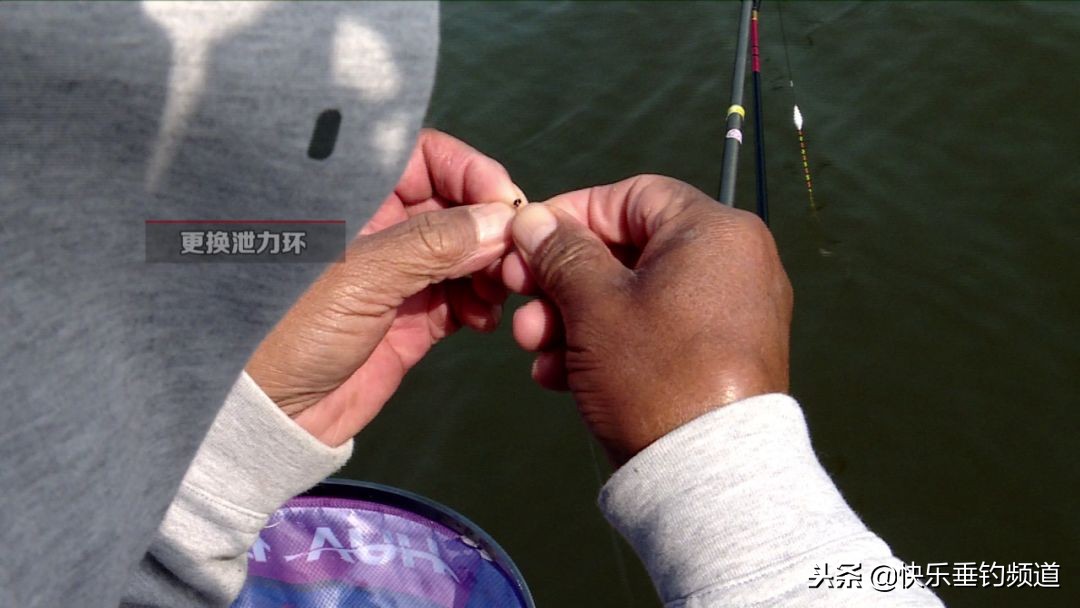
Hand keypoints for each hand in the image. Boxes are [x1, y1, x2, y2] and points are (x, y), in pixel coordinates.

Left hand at [246, 129, 523, 446]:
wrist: (268, 417)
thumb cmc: (287, 330)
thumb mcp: (360, 276)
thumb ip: (433, 243)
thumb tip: (501, 219)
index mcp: (351, 197)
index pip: (422, 156)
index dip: (467, 170)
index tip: (503, 199)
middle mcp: (378, 228)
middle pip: (453, 204)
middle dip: (488, 225)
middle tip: (513, 254)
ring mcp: (397, 274)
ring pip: (464, 252)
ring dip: (490, 267)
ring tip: (500, 290)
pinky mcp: (412, 318)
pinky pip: (462, 297)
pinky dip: (481, 303)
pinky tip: (484, 318)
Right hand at [502, 175, 791, 464]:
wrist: (708, 476)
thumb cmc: (653, 373)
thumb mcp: (594, 305)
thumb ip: (561, 253)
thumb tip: (533, 217)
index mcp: (714, 230)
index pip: (630, 197)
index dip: (570, 214)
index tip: (526, 240)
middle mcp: (734, 261)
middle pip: (629, 250)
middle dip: (563, 280)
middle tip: (519, 301)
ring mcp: (732, 311)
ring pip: (636, 295)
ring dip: (575, 317)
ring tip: (534, 348)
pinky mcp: (722, 354)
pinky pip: (658, 330)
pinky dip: (610, 344)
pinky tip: (559, 375)